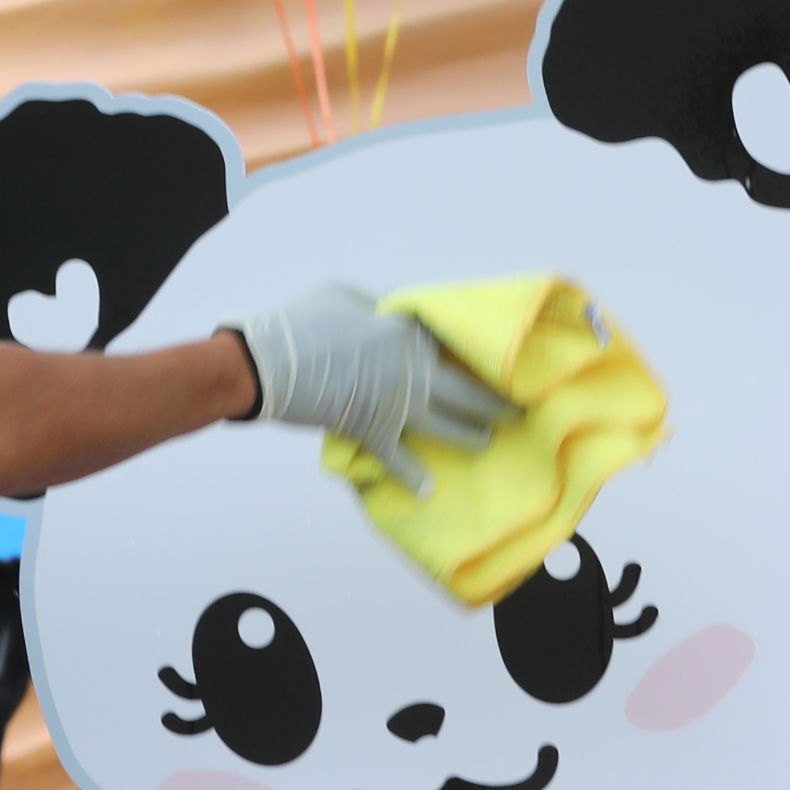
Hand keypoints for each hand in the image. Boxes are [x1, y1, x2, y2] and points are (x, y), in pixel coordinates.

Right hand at [228, 286, 510, 497]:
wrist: (271, 361)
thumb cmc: (304, 322)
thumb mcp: (346, 297)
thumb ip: (377, 309)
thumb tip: (388, 316)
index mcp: (410, 333)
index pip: (453, 342)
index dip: (476, 353)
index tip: (498, 362)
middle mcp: (415, 370)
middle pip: (467, 389)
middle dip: (496, 401)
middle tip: (519, 409)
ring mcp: (398, 404)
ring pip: (449, 425)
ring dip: (472, 435)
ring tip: (487, 440)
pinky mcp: (375, 431)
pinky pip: (400, 458)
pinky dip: (412, 477)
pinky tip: (428, 492)